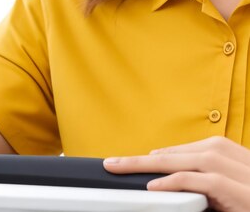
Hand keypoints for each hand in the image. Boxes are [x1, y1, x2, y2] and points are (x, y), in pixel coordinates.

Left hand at [103, 136, 249, 211]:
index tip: (128, 162)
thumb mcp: (222, 189)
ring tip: (121, 169)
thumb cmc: (246, 197)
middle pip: (174, 154)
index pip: (179, 152)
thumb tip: (165, 180)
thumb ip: (199, 180)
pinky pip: (198, 182)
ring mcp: (230, 168)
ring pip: (181, 162)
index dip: (151, 157)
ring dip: (149, 166)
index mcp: (221, 152)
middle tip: (112, 164)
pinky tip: (154, 187)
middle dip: (141, 159)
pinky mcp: (233, 188)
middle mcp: (224, 153)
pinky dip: (175, 183)